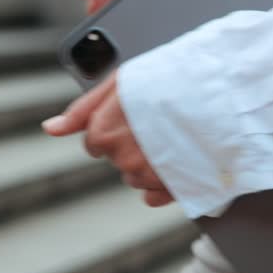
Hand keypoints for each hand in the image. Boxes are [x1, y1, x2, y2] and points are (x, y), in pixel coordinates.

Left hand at [41, 70, 175, 207]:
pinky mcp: (175, 188)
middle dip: (134, 143)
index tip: (136, 114)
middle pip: (118, 161)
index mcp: (104, 132)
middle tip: (159, 120)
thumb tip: (51, 128)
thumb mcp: (122, 81)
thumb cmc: (171, 78)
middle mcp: (124, 158)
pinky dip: (166, 181)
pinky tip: (181, 159)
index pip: (96, 142)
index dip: (116, 125)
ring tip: (175, 135)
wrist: (221, 88)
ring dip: (151, 161)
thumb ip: (83, 108)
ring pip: (138, 178)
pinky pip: (157, 194)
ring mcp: (151, 175)